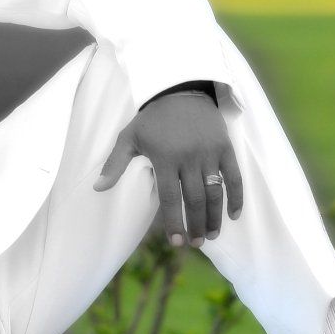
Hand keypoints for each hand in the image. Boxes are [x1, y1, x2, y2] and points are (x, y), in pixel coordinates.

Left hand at [93, 91, 243, 245]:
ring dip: (214, 217)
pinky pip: (234, 176)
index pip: (170, 197)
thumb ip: (115, 164)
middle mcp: (188, 157)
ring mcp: (209, 152)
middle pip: (195, 199)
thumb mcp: (129, 137)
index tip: (176, 242)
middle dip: (196, 225)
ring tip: (211, 235)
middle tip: (196, 243)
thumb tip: (98, 188)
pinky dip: (236, 197)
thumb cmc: (152, 119)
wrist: (181, 90)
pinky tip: (233, 215)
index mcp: (164, 157)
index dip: (174, 222)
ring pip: (215, 192)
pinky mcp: (225, 147)